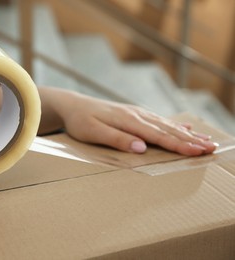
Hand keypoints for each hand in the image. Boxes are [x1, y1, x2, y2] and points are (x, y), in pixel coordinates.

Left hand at [37, 87, 216, 155]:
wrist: (72, 105)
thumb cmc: (80, 121)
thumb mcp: (93, 132)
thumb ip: (117, 139)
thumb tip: (142, 148)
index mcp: (129, 121)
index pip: (158, 136)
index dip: (179, 145)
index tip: (197, 152)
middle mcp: (137, 115)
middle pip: (168, 129)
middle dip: (191, 140)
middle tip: (212, 148)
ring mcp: (136, 113)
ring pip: (167, 124)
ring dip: (187, 133)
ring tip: (206, 140)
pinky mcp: (133, 114)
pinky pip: (159, 119)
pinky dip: (174, 124)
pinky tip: (185, 126)